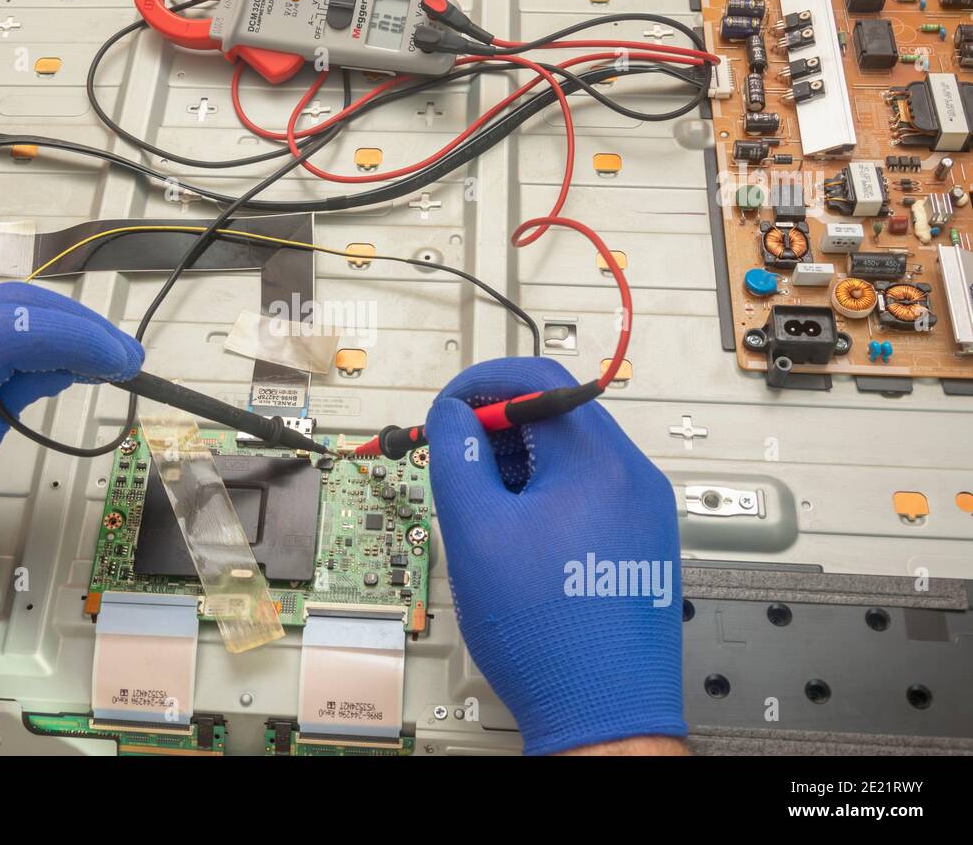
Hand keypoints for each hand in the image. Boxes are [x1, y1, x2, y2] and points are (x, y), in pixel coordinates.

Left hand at [0, 283, 143, 577]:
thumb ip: (6, 408)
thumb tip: (60, 368)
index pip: (17, 330)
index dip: (80, 340)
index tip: (127, 363)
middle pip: (8, 302)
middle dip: (75, 324)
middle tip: (124, 356)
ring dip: (47, 321)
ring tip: (93, 354)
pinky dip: (11, 328)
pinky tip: (38, 352)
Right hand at [424, 357, 684, 754]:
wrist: (601, 711)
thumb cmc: (549, 635)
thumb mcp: (476, 532)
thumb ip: (457, 458)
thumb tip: (452, 415)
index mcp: (599, 464)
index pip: (540, 382)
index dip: (483, 384)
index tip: (450, 407)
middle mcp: (633, 478)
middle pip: (558, 414)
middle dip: (497, 428)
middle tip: (458, 459)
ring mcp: (644, 511)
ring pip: (572, 454)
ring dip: (521, 462)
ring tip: (487, 509)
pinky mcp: (642, 540)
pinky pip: (590, 490)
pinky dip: (547, 493)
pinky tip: (519, 534)